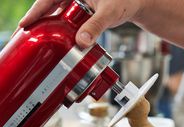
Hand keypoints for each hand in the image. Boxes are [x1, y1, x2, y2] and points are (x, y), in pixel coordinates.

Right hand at [19, 0, 144, 47]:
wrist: (135, 3)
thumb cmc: (125, 0)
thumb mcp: (109, 13)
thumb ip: (96, 26)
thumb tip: (82, 42)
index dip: (35, 11)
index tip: (25, 24)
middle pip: (49, 5)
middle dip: (38, 20)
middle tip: (28, 35)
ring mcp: (76, 1)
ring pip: (57, 13)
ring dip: (49, 25)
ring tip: (39, 39)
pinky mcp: (81, 10)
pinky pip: (67, 19)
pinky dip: (62, 28)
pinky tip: (58, 38)